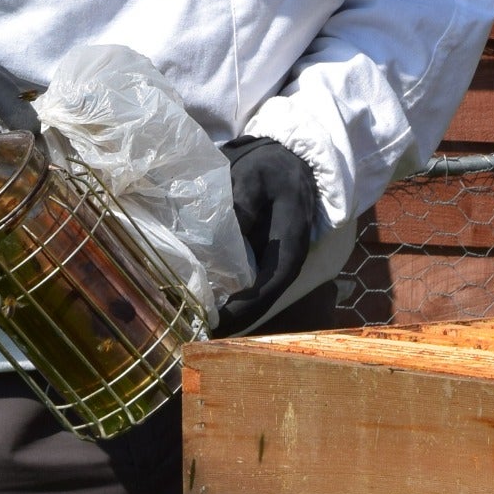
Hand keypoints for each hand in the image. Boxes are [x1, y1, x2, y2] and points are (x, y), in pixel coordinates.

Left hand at [214, 137, 321, 334]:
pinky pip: (251, 283)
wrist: (288, 159)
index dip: (249, 305)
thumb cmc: (270, 167)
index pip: (274, 281)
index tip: (222, 322)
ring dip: (234, 312)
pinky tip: (208, 304)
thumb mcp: (255, 176)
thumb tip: (225, 232)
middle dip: (237, 318)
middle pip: (266, 296)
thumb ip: (241, 202)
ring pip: (259, 293)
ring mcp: (278, 259)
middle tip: (203, 334)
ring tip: (202, 326)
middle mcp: (288, 256)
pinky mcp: (266, 258)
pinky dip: (232, 296)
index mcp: (291, 239)